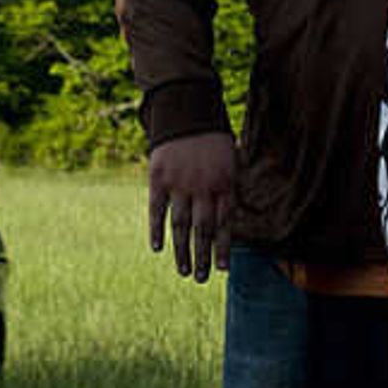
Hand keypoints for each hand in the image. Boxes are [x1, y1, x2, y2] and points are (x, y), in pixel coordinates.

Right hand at [145, 133, 238, 283]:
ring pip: (180, 225)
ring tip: (183, 271)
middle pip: (203, 230)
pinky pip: (157, 210)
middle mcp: (203, 187)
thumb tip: (229, 218)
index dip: (222, 248)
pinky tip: (157, 248)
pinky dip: (156, 230)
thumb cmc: (212, 136)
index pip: (224, 224)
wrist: (186, 108)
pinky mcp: (159, 178)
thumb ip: (229, 187)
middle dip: (202, 257)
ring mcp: (180, 184)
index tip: (222, 270)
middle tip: (200, 278)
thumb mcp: (230, 159)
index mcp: (224, 184)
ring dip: (182, 251)